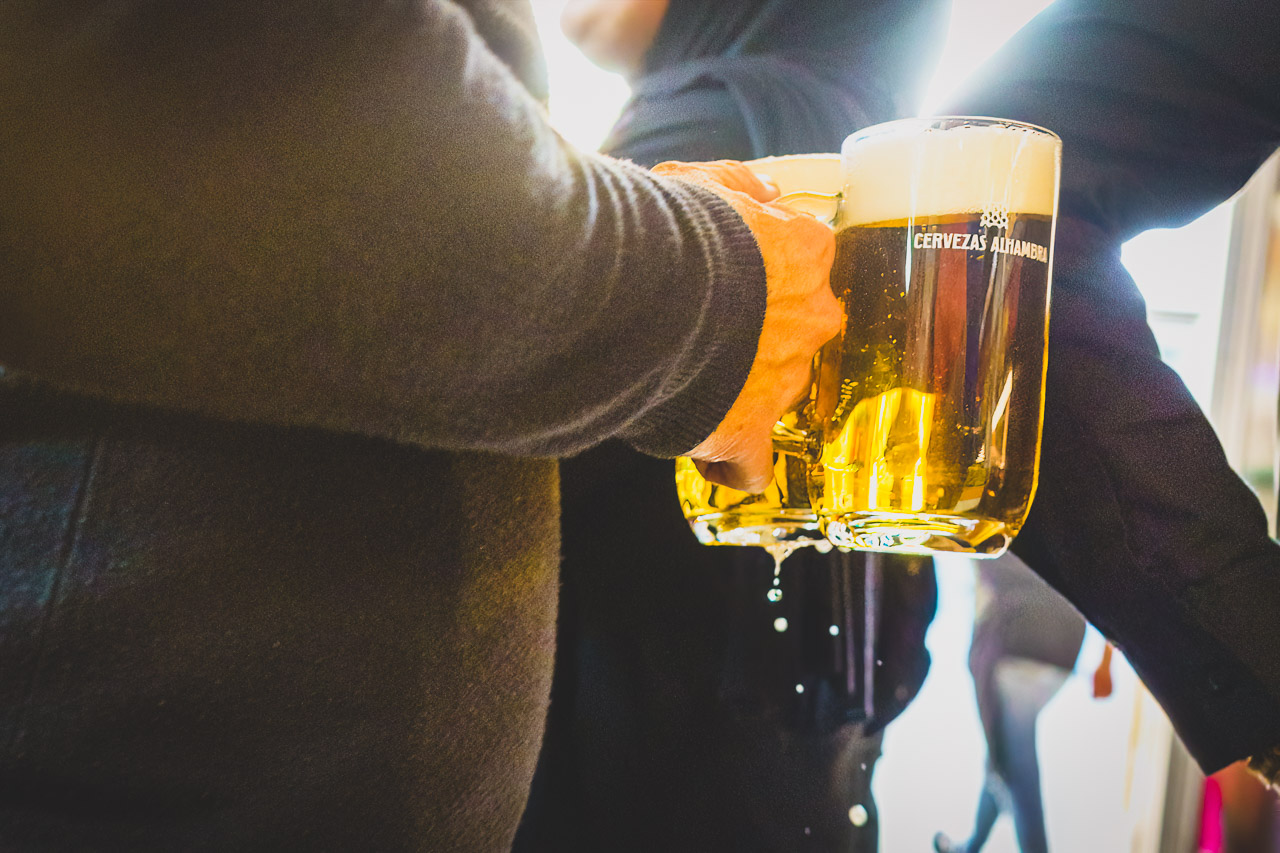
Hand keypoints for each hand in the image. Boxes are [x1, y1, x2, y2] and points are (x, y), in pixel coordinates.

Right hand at [652, 160, 840, 492]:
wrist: (637, 293)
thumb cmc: (668, 232)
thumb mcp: (701, 181)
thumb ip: (740, 184)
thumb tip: (767, 190)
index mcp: (805, 253)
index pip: (805, 262)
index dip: (765, 272)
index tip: (732, 277)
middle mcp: (811, 317)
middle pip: (797, 330)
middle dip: (760, 334)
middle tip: (706, 328)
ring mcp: (783, 379)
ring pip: (775, 391)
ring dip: (740, 388)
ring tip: (685, 381)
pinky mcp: (746, 433)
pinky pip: (751, 465)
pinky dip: (732, 464)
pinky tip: (709, 456)